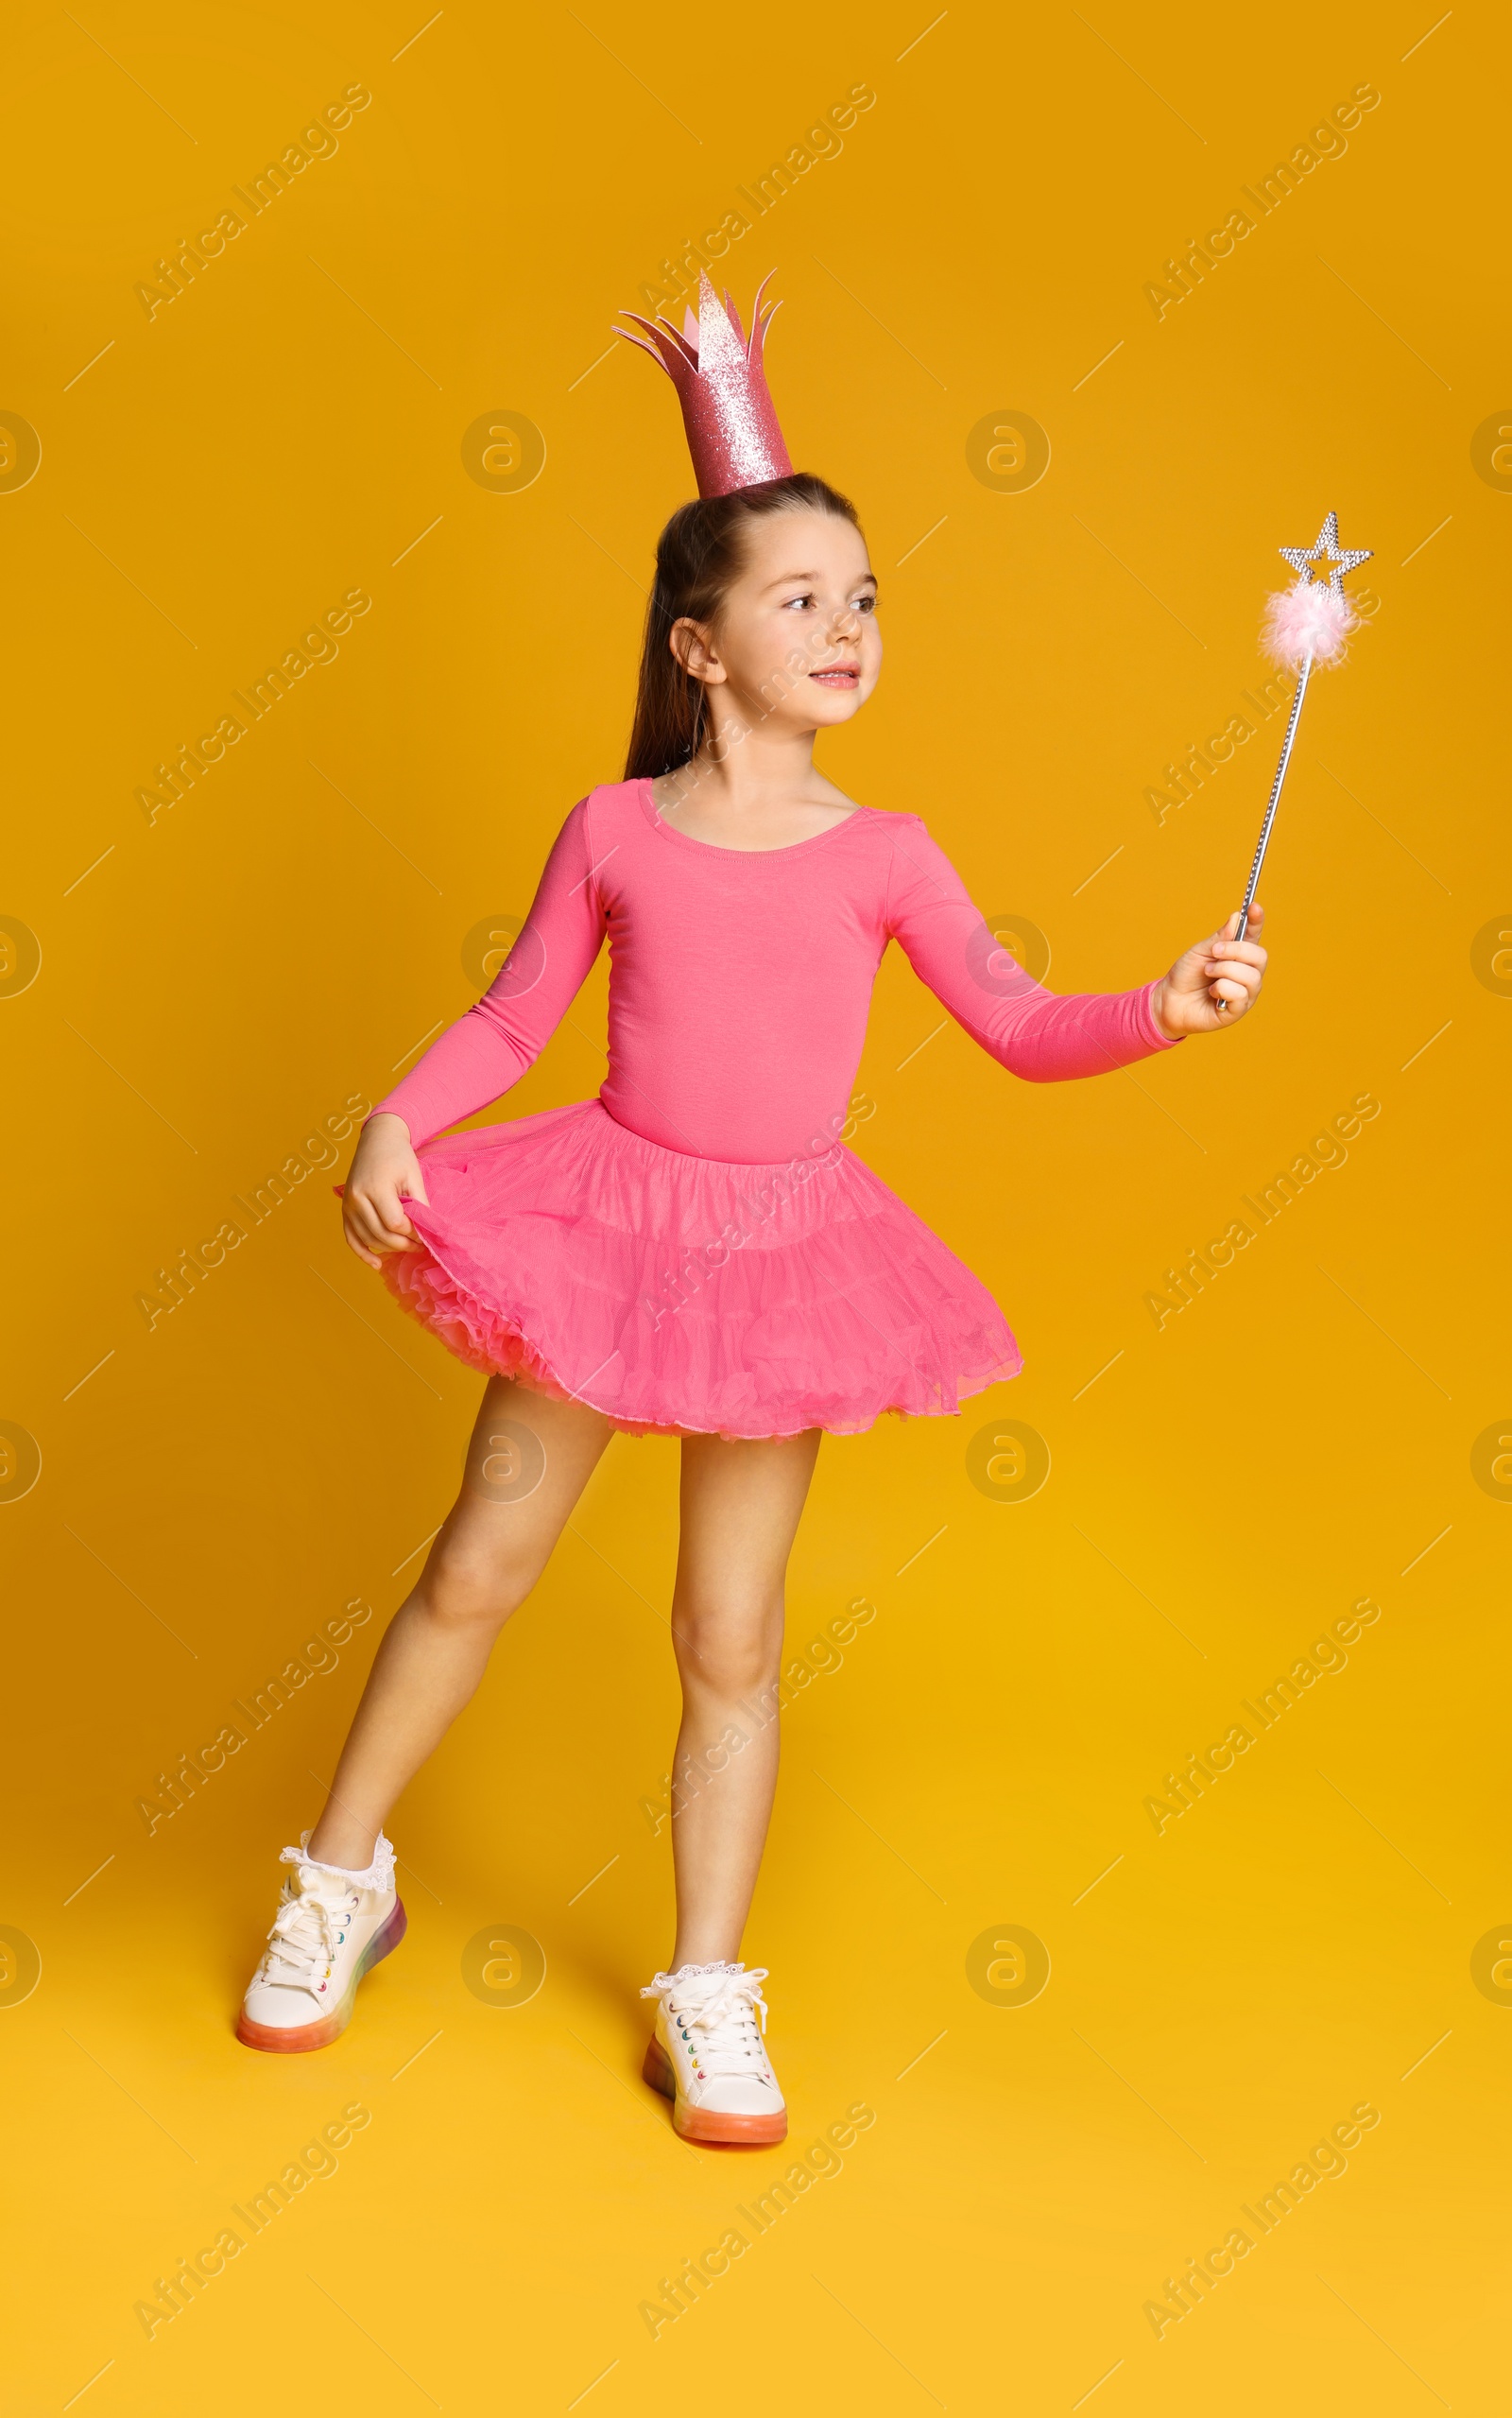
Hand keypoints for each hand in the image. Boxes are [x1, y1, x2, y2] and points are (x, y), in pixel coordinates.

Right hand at [341, 1112, 428, 1266]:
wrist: (377, 1140)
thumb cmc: (398, 1156)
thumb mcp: (414, 1176)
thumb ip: (419, 1205)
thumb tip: (427, 1232)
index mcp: (376, 1188)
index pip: (395, 1223)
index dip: (412, 1233)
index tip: (425, 1233)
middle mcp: (357, 1198)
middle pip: (381, 1234)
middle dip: (404, 1244)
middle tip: (420, 1245)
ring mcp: (348, 1205)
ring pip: (368, 1239)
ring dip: (388, 1249)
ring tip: (407, 1248)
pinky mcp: (344, 1209)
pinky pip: (351, 1237)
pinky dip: (363, 1253)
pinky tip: (376, 1264)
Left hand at [1150, 904, 1266, 1038]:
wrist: (1169, 1001)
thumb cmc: (1186, 975)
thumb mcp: (1200, 952)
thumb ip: (1219, 938)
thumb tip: (1237, 917)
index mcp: (1240, 955)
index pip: (1254, 935)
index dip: (1257, 921)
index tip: (1253, 907)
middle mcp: (1248, 973)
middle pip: (1260, 956)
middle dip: (1236, 951)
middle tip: (1214, 952)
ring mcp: (1246, 992)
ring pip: (1250, 976)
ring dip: (1224, 971)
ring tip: (1208, 973)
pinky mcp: (1238, 1010)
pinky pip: (1240, 994)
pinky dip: (1221, 989)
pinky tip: (1212, 992)